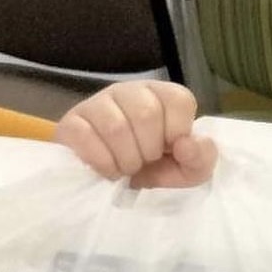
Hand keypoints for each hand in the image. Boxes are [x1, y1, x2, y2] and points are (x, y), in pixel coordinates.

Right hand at [53, 81, 216, 187]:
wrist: (109, 180)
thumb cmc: (152, 168)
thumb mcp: (187, 170)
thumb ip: (200, 158)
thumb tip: (187, 144)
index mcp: (161, 96)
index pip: (179, 100)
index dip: (177, 132)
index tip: (168, 150)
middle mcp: (129, 91)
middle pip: (146, 113)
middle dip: (149, 151)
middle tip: (143, 161)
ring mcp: (98, 102)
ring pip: (116, 126)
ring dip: (125, 160)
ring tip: (124, 168)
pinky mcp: (71, 121)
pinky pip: (86, 137)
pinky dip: (102, 163)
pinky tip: (106, 169)